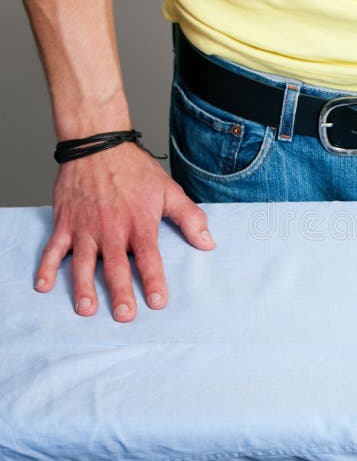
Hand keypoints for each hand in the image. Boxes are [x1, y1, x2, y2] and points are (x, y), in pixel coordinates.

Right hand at [34, 142, 215, 321]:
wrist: (98, 145)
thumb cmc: (135, 170)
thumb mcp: (169, 191)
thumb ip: (190, 218)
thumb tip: (208, 243)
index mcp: (139, 223)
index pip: (150, 257)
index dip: (154, 280)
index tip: (158, 302)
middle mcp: (111, 229)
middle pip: (117, 266)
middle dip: (120, 292)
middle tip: (124, 315)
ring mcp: (85, 227)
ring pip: (83, 262)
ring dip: (83, 287)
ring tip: (86, 309)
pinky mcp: (65, 223)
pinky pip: (53, 248)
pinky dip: (46, 267)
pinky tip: (43, 286)